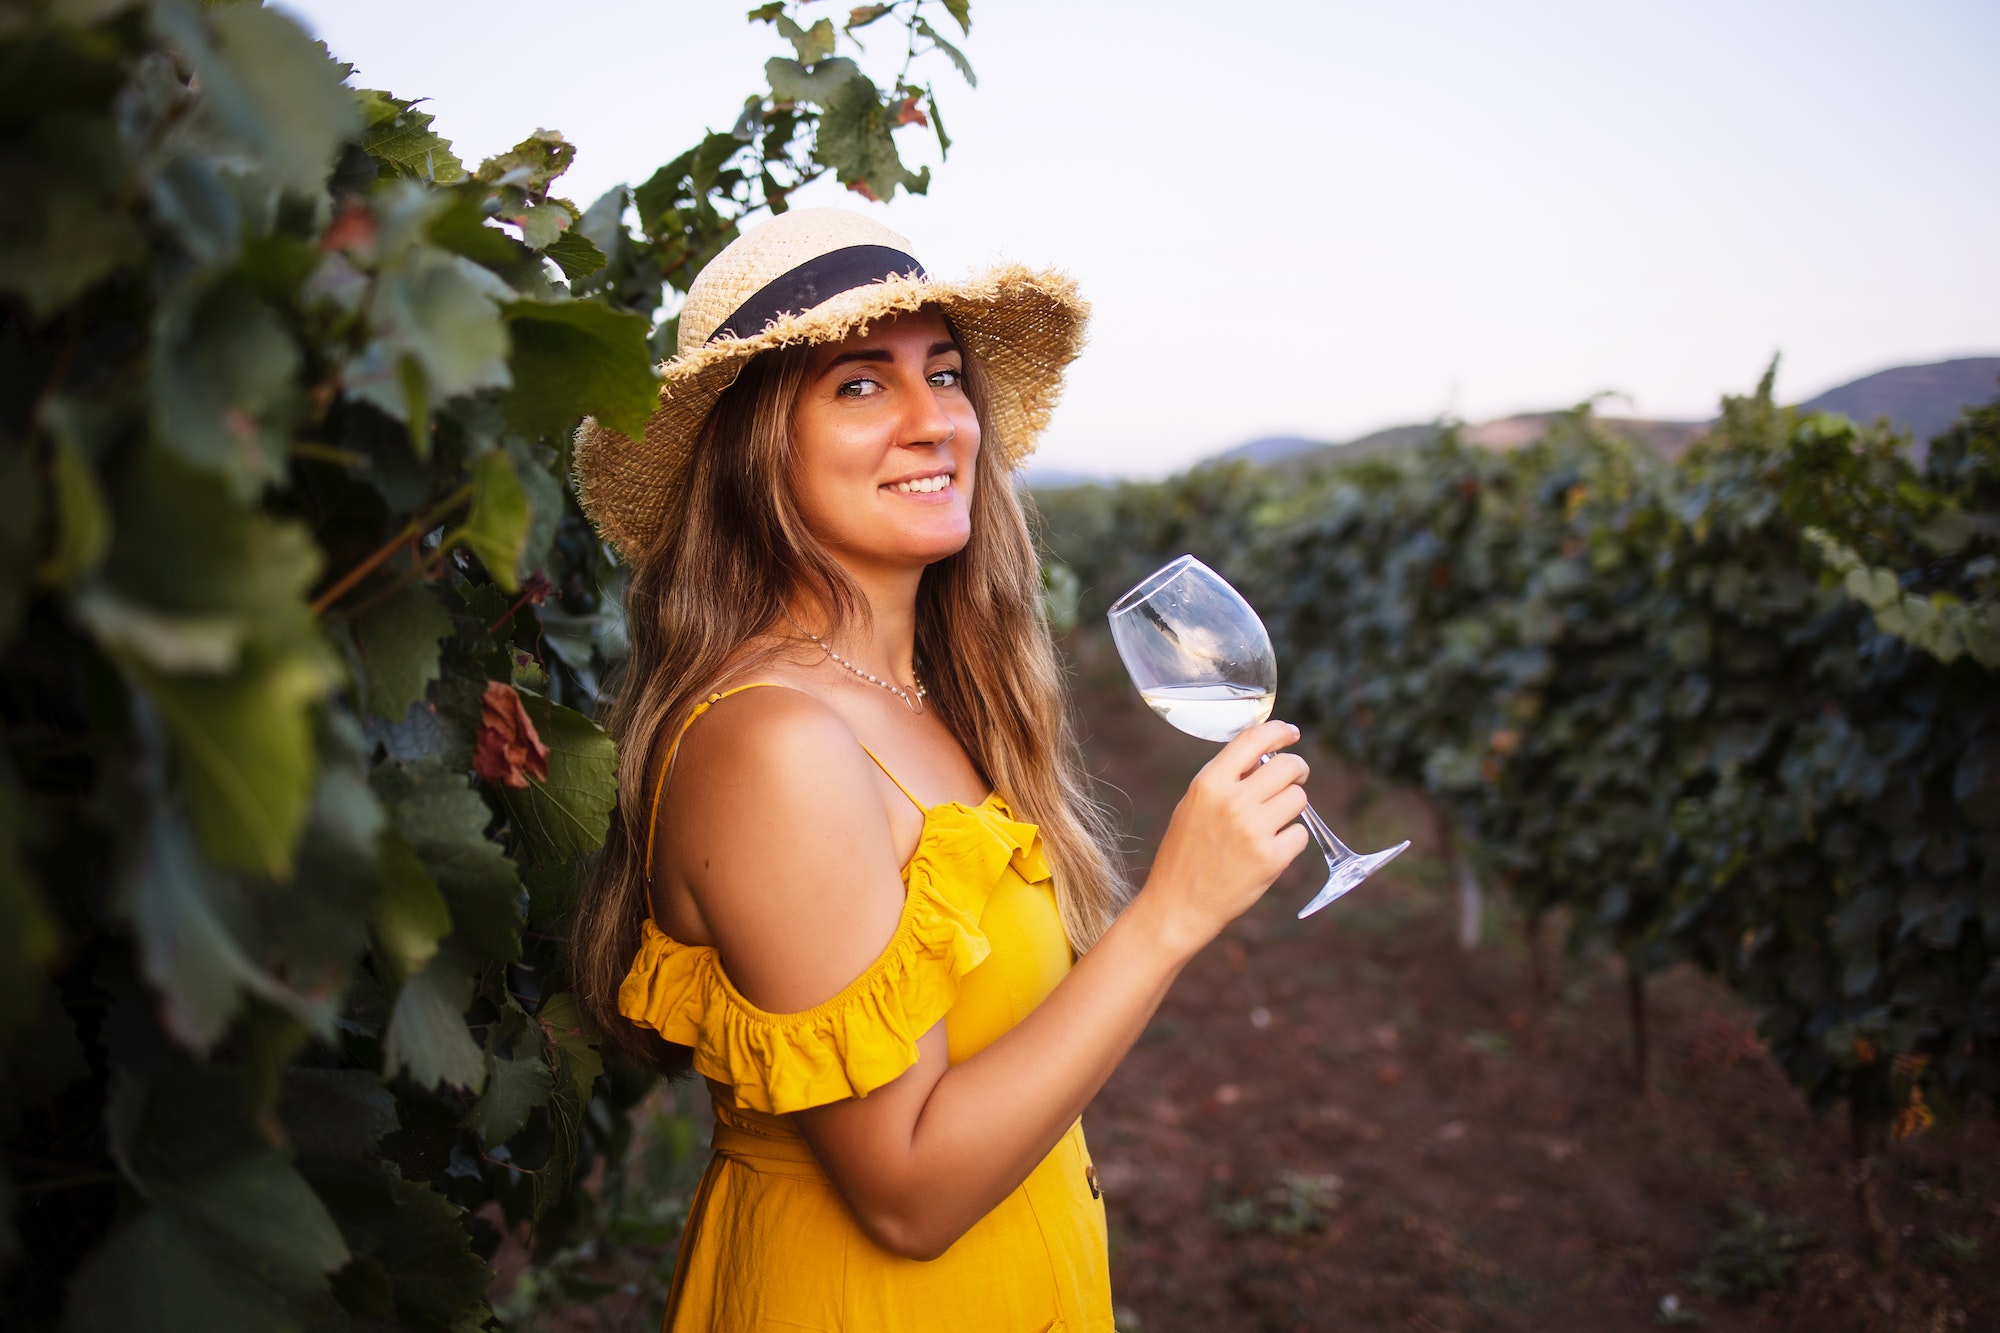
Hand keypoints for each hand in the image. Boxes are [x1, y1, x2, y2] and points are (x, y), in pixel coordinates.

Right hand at [1139, 719, 1311, 957]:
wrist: (1179, 906)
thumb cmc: (1185, 854)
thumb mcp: (1192, 806)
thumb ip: (1224, 780)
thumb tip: (1263, 757)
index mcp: (1209, 784)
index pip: (1254, 739)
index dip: (1279, 731)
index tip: (1291, 734)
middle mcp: (1232, 802)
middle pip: (1287, 766)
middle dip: (1296, 771)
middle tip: (1294, 780)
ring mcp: (1253, 830)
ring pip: (1299, 799)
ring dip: (1292, 807)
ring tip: (1272, 823)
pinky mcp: (1271, 858)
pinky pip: (1300, 834)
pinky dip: (1291, 840)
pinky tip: (1270, 850)